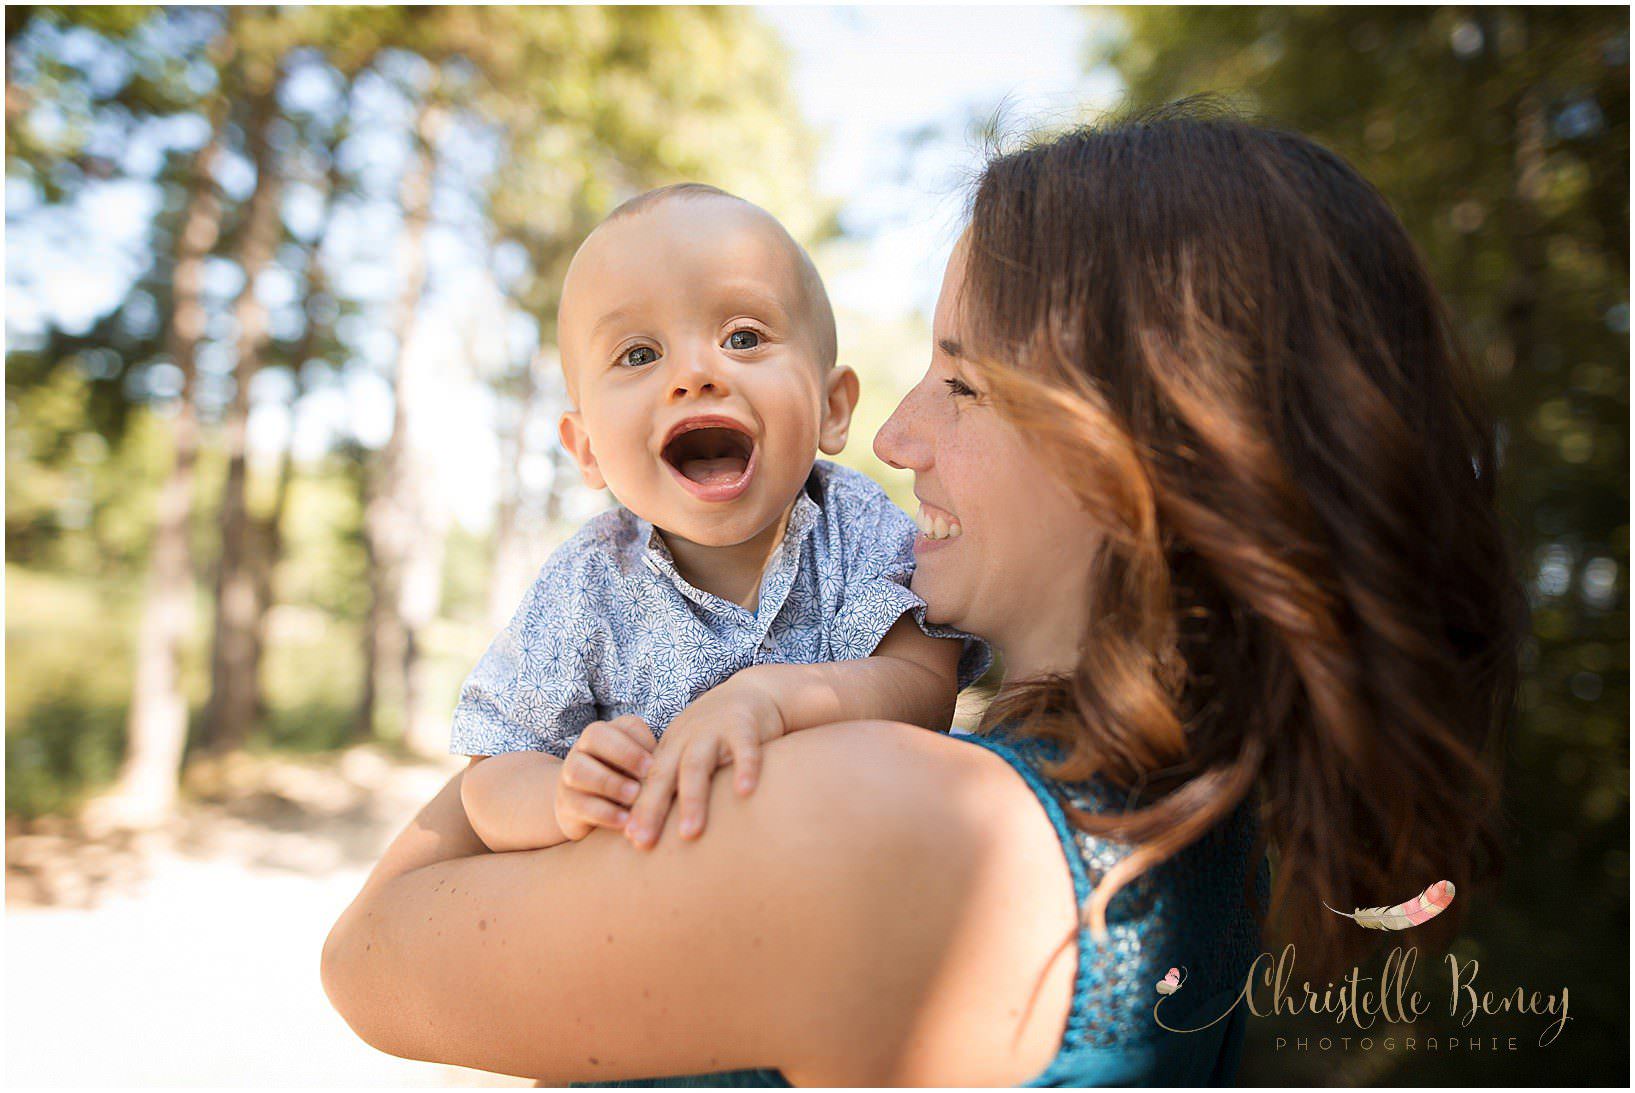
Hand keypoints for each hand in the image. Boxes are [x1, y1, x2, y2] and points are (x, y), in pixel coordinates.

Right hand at [554, 716, 656, 841]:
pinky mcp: (566, 803)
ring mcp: (570, 773)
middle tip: (648, 773)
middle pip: (595, 736)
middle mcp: (584, 747)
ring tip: (635, 797)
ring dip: (610, 783)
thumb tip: (681, 773)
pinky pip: (579, 804)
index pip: (626, 726)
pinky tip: (625, 821)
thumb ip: (655, 766)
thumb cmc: (626, 782)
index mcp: (609, 732)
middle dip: (624, 754)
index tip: (658, 762)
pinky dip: (604, 812)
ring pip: (579, 770)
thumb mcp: (642, 770)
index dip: (642, 742)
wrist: (585, 806)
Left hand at [624, 676, 784, 848]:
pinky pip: (744, 750)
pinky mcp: (744, 726)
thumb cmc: (717, 732)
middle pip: (664, 776)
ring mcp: (714, 731)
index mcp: (671, 748)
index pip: (649, 782)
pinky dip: (744, 768)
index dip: (639, 810)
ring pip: (696, 766)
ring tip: (689, 833)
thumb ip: (674, 780)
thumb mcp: (689, 750)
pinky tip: (744, 792)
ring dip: (692, 799)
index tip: (631, 840)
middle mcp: (686, 740)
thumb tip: (656, 823)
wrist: (753, 691)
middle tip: (643, 842)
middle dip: (652, 809)